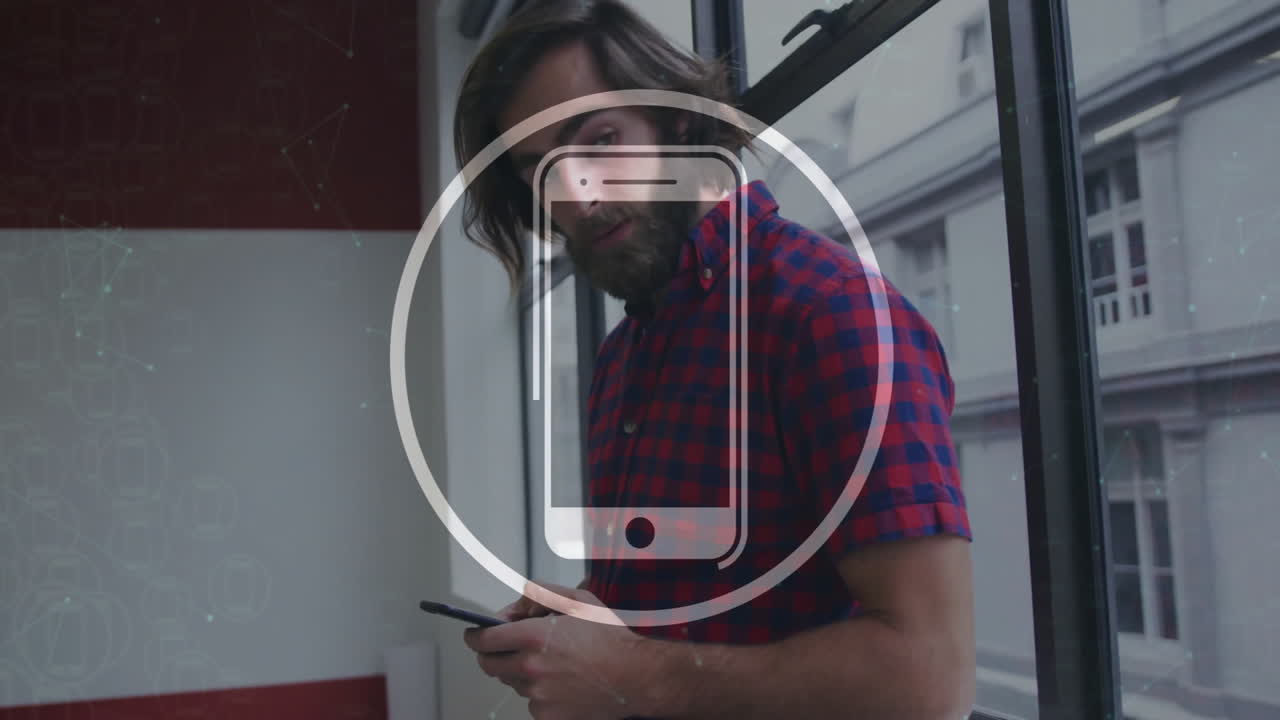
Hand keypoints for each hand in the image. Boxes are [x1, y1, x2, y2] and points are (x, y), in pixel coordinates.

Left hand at [465, 583, 659, 719]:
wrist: (636, 677)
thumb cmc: (611, 639)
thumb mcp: (577, 600)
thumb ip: (540, 594)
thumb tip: (516, 606)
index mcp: (534, 637)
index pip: (483, 640)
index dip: (475, 635)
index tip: (475, 633)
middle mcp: (530, 668)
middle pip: (489, 664)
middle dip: (492, 653)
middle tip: (508, 647)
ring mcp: (538, 695)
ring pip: (512, 682)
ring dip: (520, 672)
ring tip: (551, 663)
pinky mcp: (547, 715)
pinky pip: (530, 702)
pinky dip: (538, 692)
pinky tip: (561, 682)